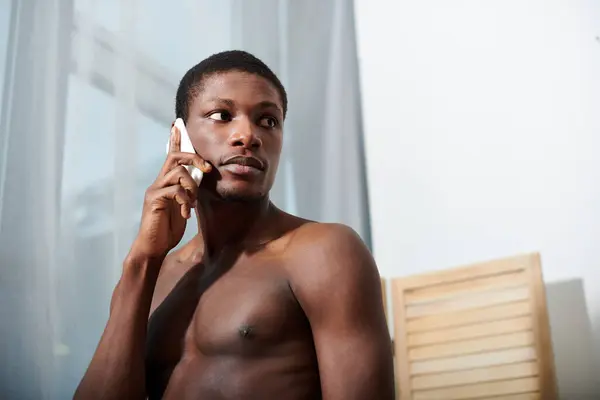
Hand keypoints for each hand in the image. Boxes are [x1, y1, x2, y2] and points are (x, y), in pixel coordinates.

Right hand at [130, 124, 211, 259]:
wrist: (153, 247)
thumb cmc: (168, 228)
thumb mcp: (183, 206)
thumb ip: (188, 191)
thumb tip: (201, 179)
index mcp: (166, 182)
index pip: (170, 156)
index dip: (175, 140)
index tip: (178, 124)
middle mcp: (158, 182)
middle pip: (175, 157)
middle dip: (194, 158)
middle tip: (207, 168)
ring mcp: (155, 190)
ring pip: (178, 173)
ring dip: (192, 186)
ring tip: (192, 203)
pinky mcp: (154, 201)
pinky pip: (175, 191)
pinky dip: (185, 200)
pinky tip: (186, 213)